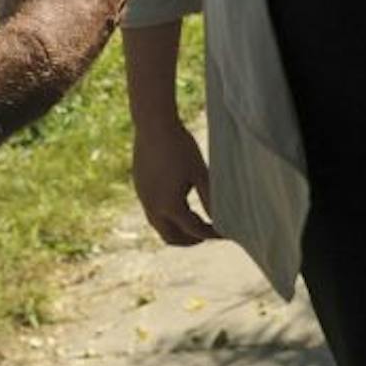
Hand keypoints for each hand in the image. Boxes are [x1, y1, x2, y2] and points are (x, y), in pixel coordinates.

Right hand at [133, 117, 218, 244]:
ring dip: (177, 230)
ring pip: (160, 227)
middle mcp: (153, 208)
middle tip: (207, 235)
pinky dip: (167, 217)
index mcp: (170, 206)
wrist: (153, 125)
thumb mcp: (201, 173)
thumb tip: (222, 220)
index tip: (225, 233)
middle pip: (172, 237)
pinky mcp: (139, 189)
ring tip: (194, 223)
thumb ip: (211, 199)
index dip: (212, 234)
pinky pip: (153, 213)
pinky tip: (178, 205)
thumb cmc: (180, 147)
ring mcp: (143, 199)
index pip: (194, 230)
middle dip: (191, 240)